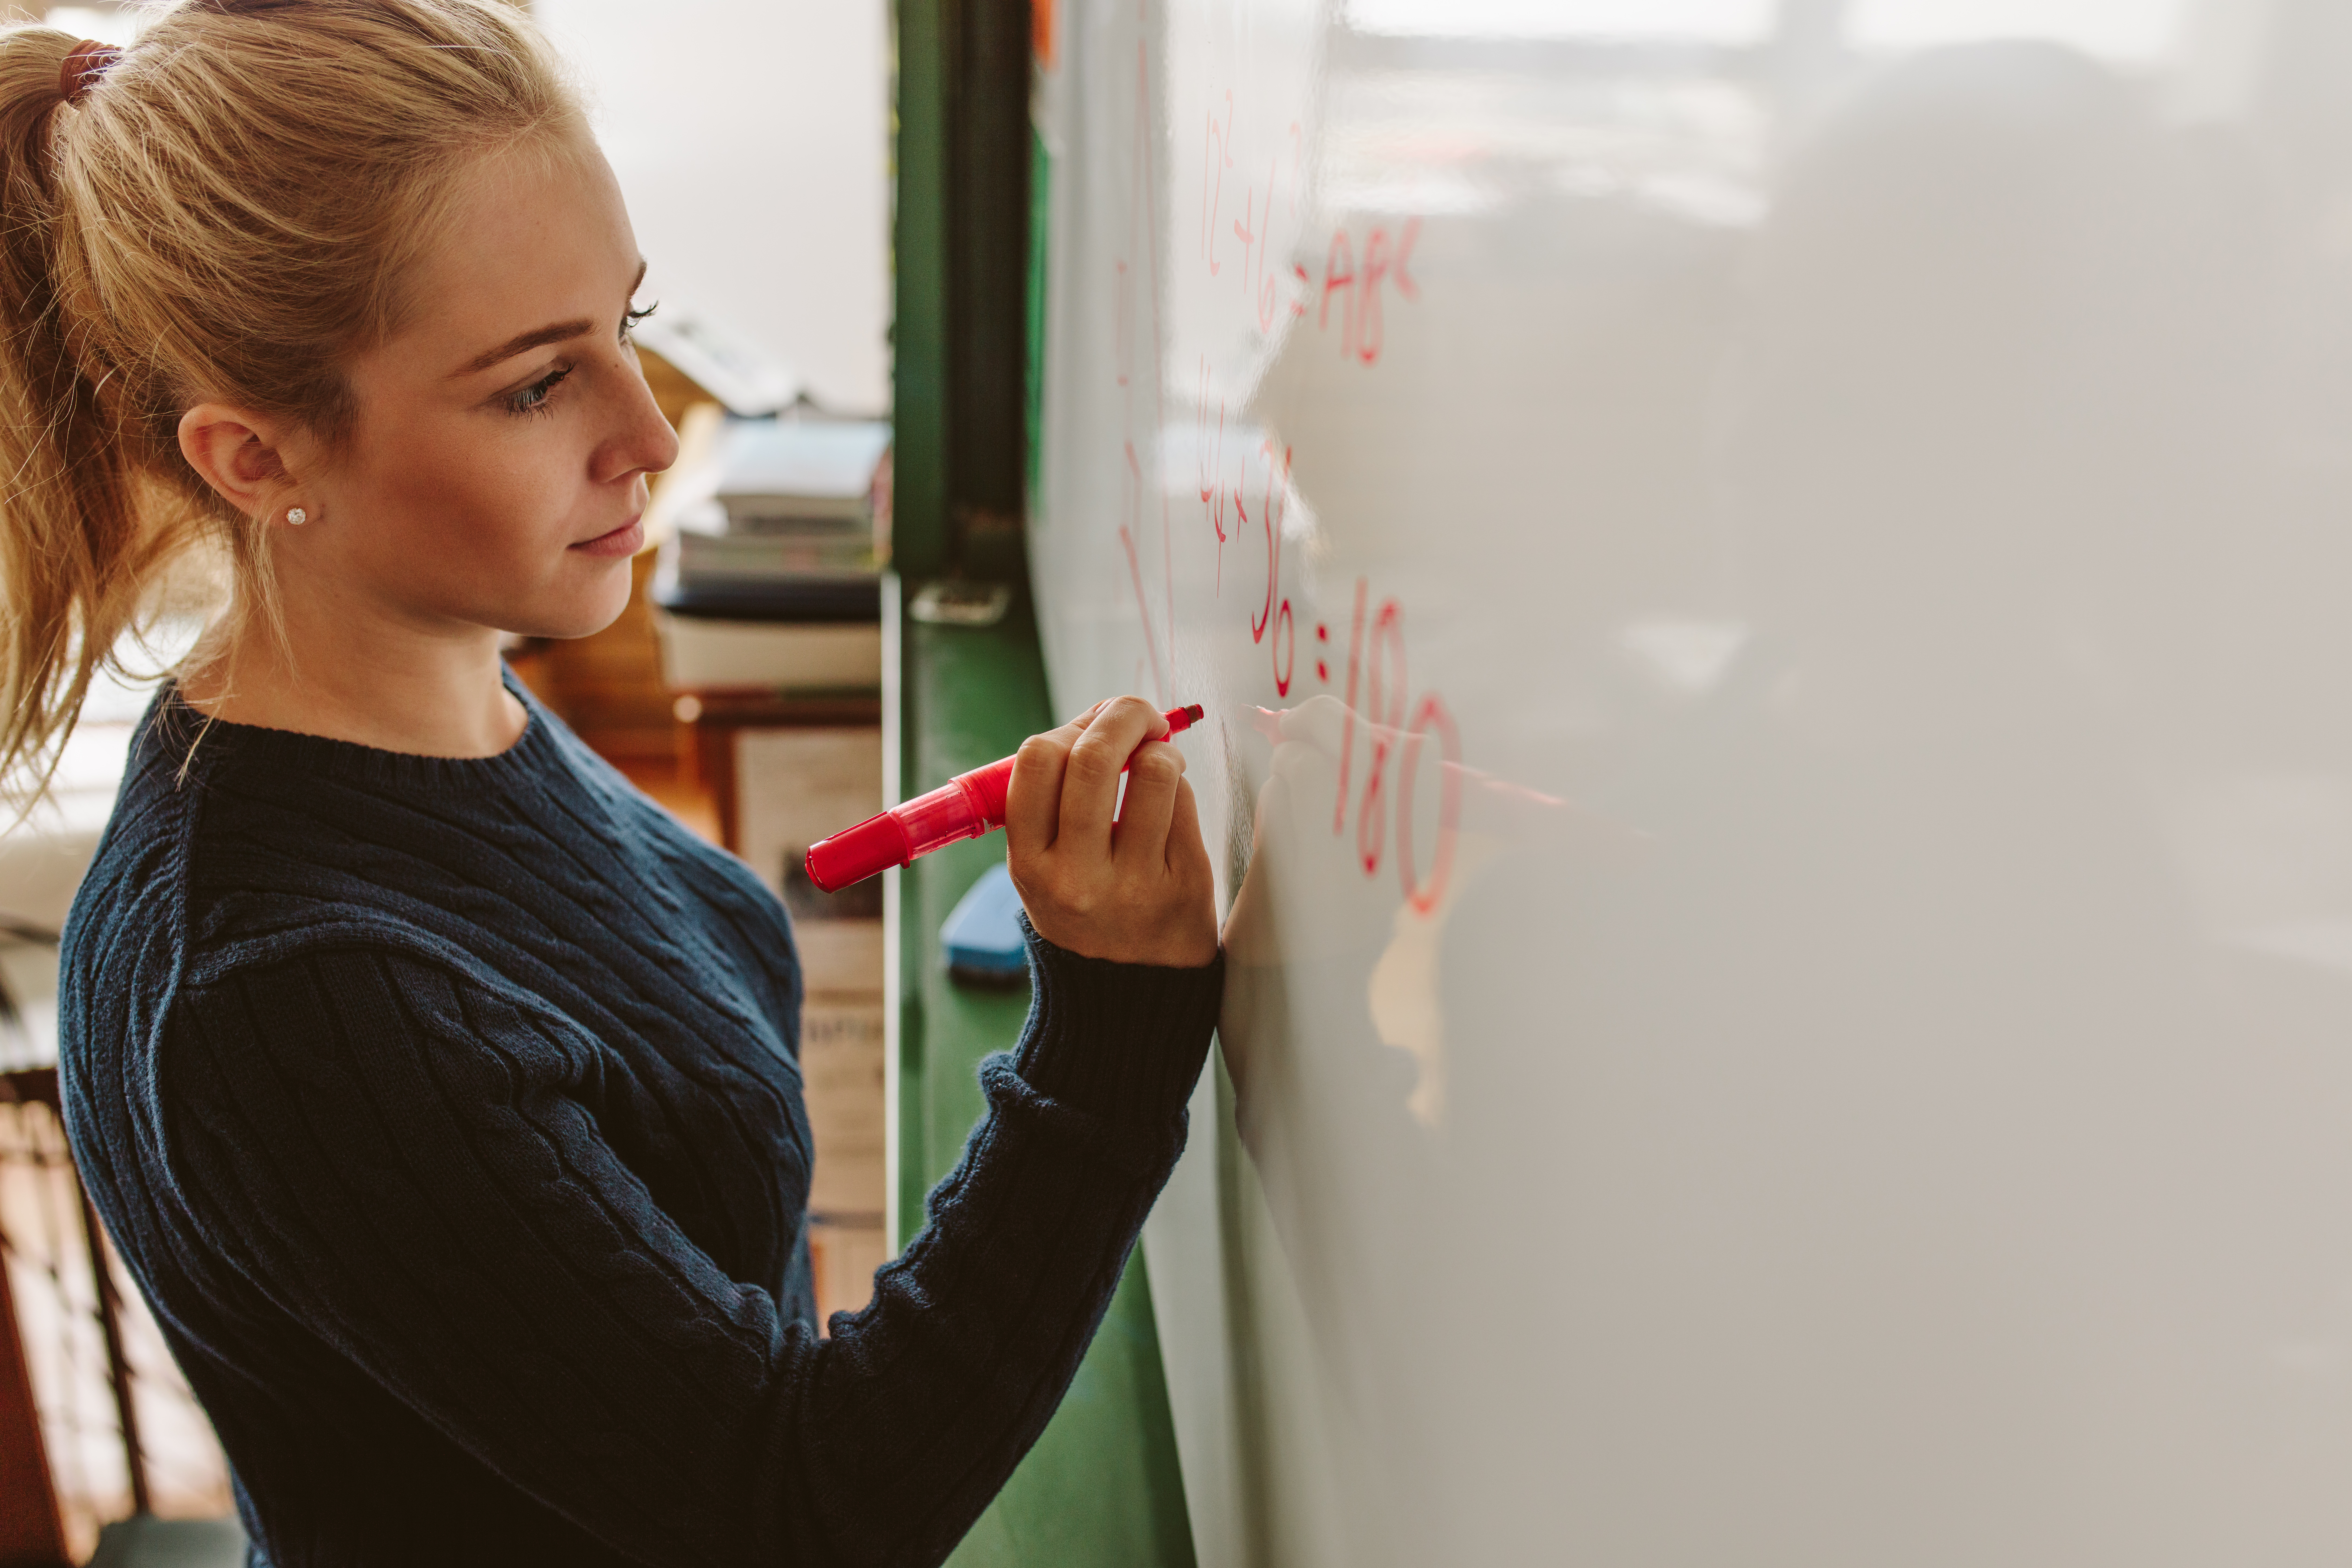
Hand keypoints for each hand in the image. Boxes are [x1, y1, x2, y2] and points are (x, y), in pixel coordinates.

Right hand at [1004, 695, 1218, 967]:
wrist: (1130, 991)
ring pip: (1154, 772)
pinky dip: (1179, 787)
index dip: (1070, 726)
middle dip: (1122, 715)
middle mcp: (1077, 877)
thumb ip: (1053, 796)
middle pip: (1095, 758)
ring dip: (1159, 750)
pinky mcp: (1185, 884)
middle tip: (1138, 715)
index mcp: (1030, 864)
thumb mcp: (1043, 864)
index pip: (1037, 762)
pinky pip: (1186, 802)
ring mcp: (1134, 883)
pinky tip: (1171, 804)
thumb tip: (1099, 717)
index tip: (1091, 725)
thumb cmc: (1084, 903)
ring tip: (1158, 760)